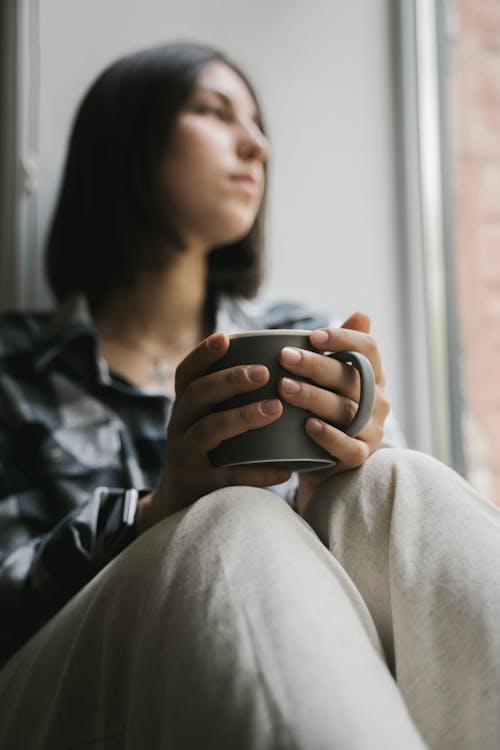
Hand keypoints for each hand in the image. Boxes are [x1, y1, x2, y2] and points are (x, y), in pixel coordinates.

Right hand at [137, 333, 290, 531]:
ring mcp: (185, 456)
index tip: (225, 337)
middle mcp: (179, 426)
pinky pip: (228, 476)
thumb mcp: (207, 422)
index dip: (202, 354)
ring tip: (275, 409)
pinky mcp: (198, 486)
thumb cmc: (209, 453)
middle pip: (197, 395)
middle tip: (264, 372)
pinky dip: (257, 472)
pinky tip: (285, 470)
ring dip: (242, 417)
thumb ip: (229, 398)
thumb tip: (277, 365)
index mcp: (184, 407)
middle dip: (229, 380)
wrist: (180, 506)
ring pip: (209, 430)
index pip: (186, 374)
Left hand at [277, 312, 389, 513]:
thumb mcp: (330, 377)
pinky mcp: (360, 455)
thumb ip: (339, 348)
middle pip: (352, 377)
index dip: (344, 339)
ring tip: (285, 388)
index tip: (313, 335)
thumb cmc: (324, 408)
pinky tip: (308, 426)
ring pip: (346, 410)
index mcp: (373, 374)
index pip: (368, 348)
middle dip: (316, 365)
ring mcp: (372, 429)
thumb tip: (362, 314)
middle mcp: (378, 400)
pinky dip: (329, 437)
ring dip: (315, 397)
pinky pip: (348, 447)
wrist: (321, 458)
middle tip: (284, 357)